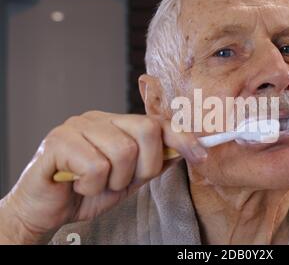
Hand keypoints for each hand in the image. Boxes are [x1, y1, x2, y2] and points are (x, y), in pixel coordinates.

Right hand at [0, 111, 206, 243]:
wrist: (47, 209)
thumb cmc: (87, 191)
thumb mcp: (129, 179)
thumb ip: (152, 163)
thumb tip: (184, 150)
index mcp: (116, 123)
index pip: (157, 122)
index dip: (183, 137)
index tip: (201, 155)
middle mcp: (99, 118)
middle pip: (146, 132)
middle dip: (143, 167)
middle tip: (122, 181)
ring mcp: (77, 126)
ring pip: (123, 151)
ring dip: (114, 181)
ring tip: (96, 184)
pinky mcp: (58, 141)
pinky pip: (96, 166)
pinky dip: (92, 186)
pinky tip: (79, 185)